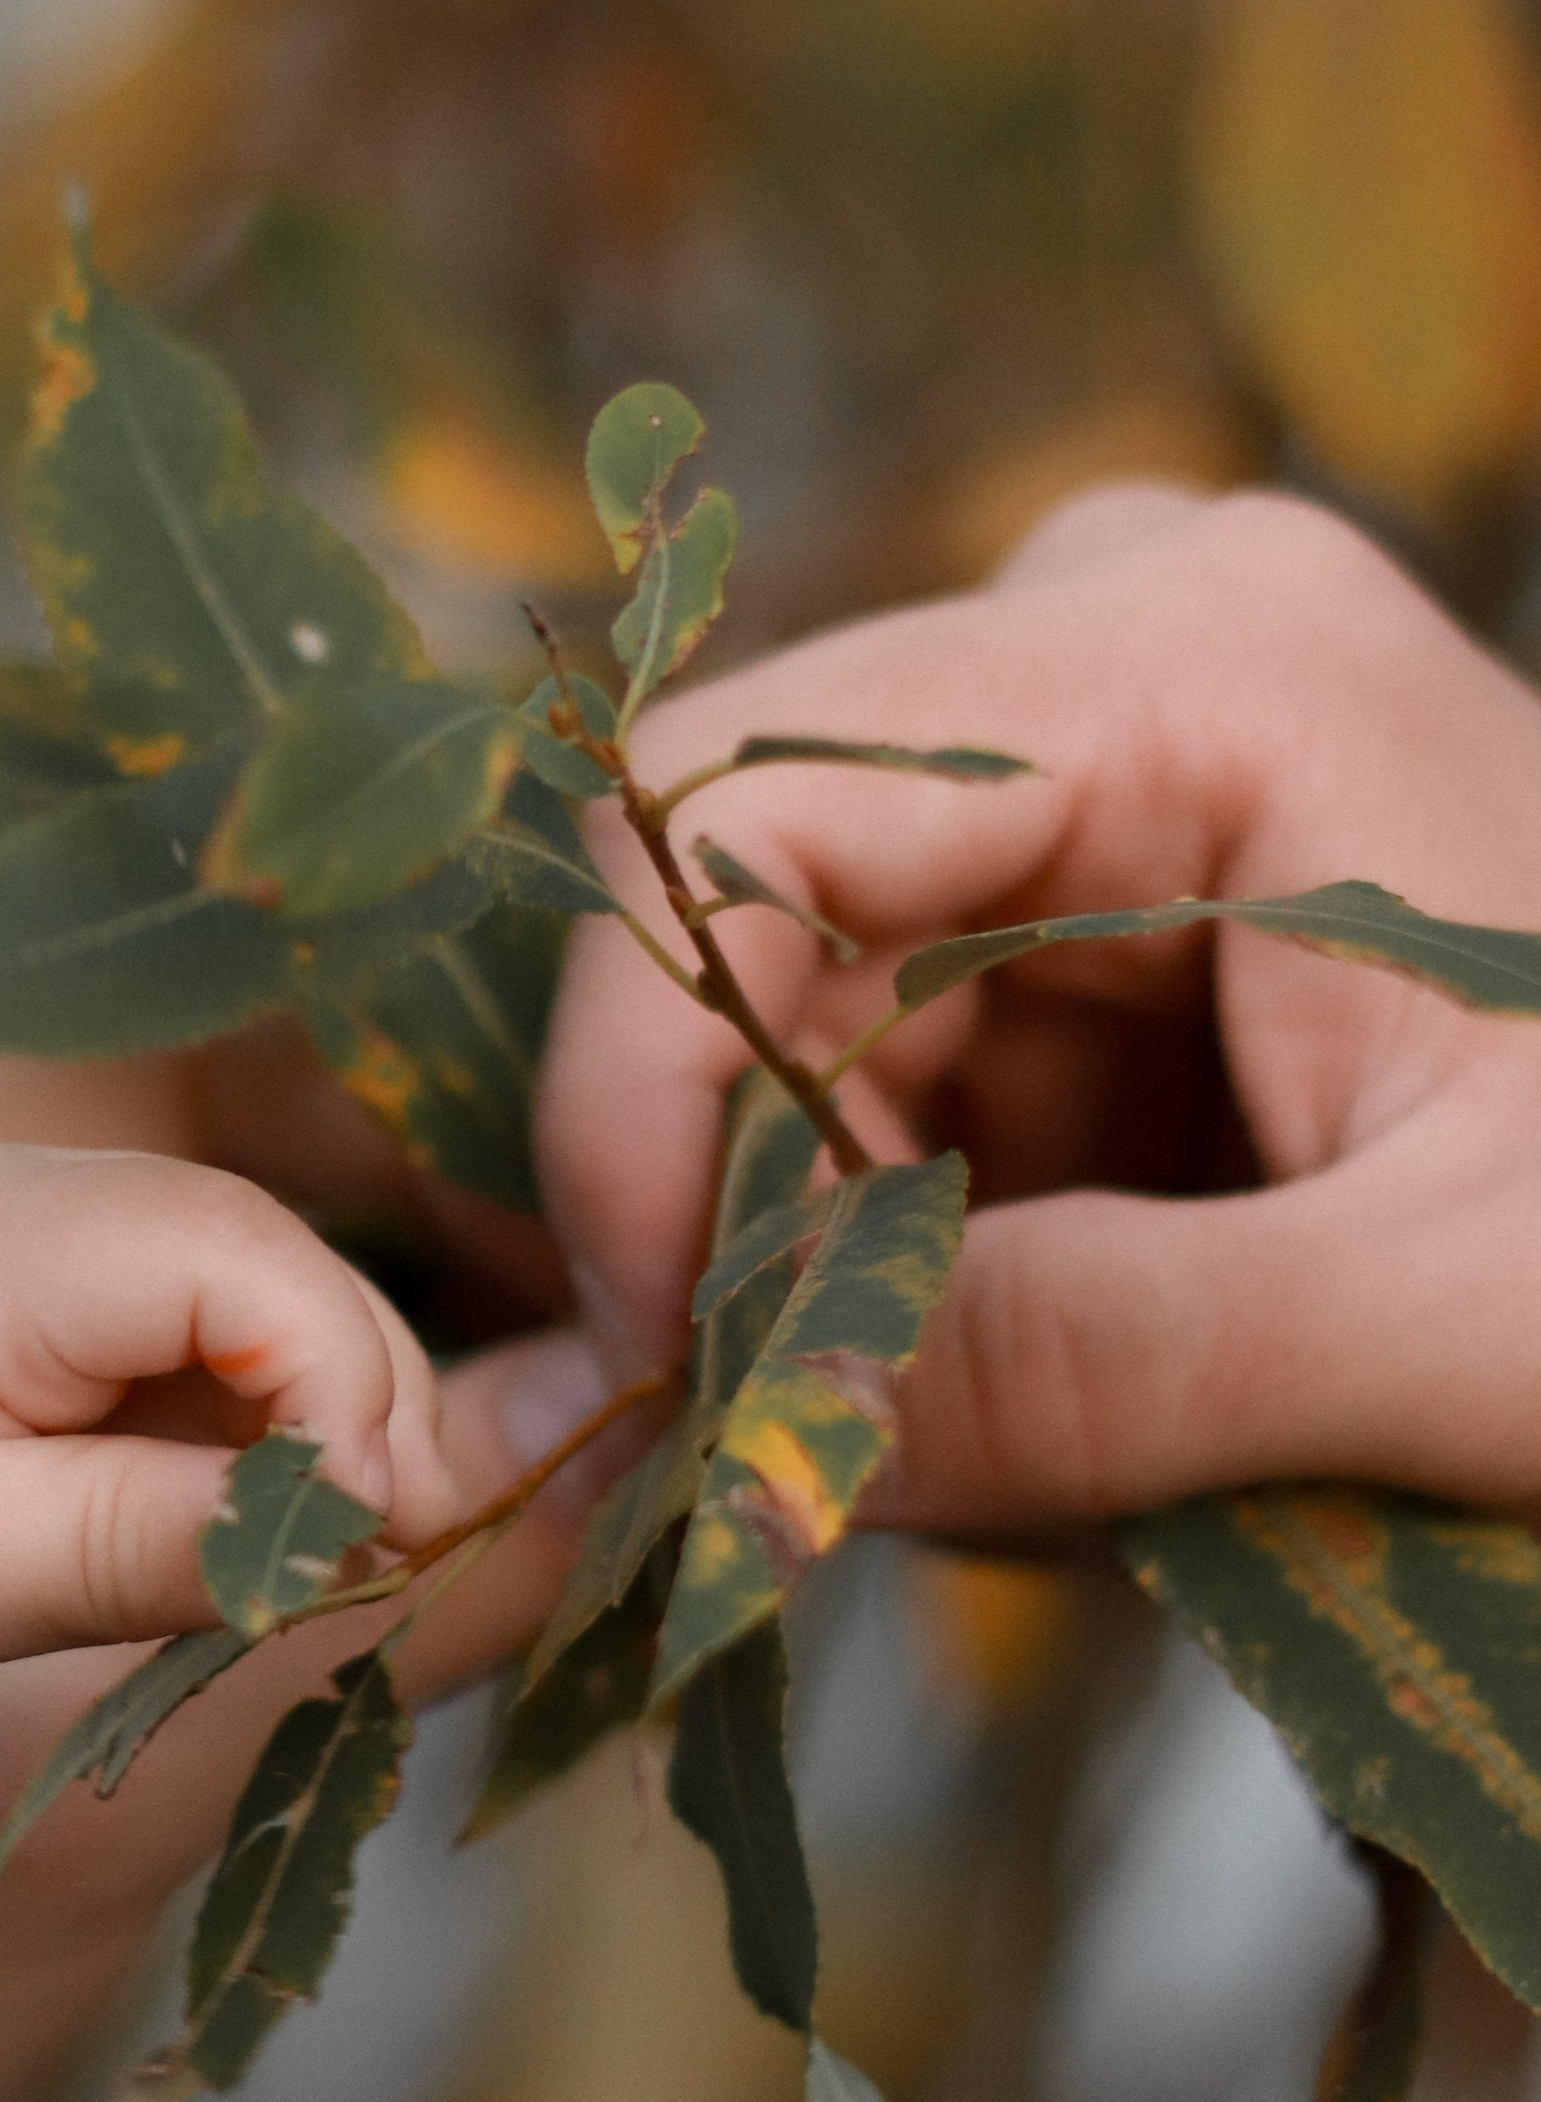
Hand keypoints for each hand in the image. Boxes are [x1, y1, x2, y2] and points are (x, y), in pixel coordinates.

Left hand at [0, 1139, 459, 1766]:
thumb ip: (143, 1542)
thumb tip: (368, 1534)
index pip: (236, 1248)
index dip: (343, 1380)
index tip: (373, 1536)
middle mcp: (16, 1204)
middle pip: (268, 1264)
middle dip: (353, 1412)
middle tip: (380, 1577)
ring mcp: (20, 1257)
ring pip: (244, 1310)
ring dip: (308, 1435)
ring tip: (323, 1576)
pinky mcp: (18, 1327)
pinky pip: (182, 1357)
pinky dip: (240, 1448)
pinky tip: (244, 1549)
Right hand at [539, 485, 1540, 1533]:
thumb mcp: (1461, 1323)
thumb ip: (1103, 1368)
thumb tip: (744, 1436)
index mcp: (1210, 657)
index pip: (747, 806)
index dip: (643, 1073)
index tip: (664, 1349)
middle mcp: (1127, 651)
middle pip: (756, 916)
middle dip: (767, 1198)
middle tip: (849, 1450)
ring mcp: (1112, 773)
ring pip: (806, 1026)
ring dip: (857, 1258)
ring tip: (1041, 1441)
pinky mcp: (1109, 912)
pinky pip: (898, 1082)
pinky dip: (931, 1260)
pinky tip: (1080, 1372)